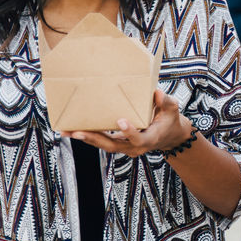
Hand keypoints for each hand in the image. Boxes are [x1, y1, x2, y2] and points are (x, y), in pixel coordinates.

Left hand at [70, 89, 190, 156]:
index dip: (129, 132)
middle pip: (113, 145)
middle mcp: (135, 147)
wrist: (168, 135)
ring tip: (68, 131)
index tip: (121, 121)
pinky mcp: (118, 144)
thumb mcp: (172, 110)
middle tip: (79, 132)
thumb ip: (166, 102)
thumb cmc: (169, 121)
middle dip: (95, 138)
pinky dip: (88, 136)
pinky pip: (101, 142)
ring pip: (104, 145)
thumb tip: (156, 93)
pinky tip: (72, 130)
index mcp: (150, 139)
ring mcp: (125, 147)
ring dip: (86, 139)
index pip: (138, 139)